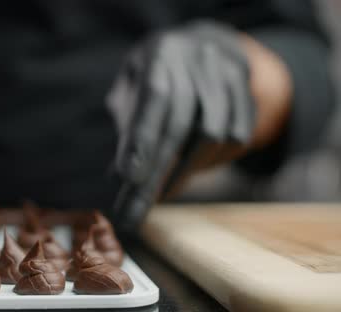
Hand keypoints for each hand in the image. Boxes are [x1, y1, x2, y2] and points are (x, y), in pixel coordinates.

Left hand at [107, 21, 255, 232]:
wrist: (203, 44)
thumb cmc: (155, 74)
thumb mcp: (132, 85)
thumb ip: (127, 122)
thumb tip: (119, 177)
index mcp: (162, 52)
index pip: (154, 98)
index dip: (143, 139)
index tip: (127, 179)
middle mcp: (199, 57)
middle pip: (183, 124)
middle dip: (157, 173)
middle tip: (135, 211)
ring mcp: (228, 73)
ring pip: (215, 135)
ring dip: (185, 172)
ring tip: (159, 194)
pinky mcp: (249, 92)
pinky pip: (239, 137)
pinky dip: (212, 161)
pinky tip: (189, 170)